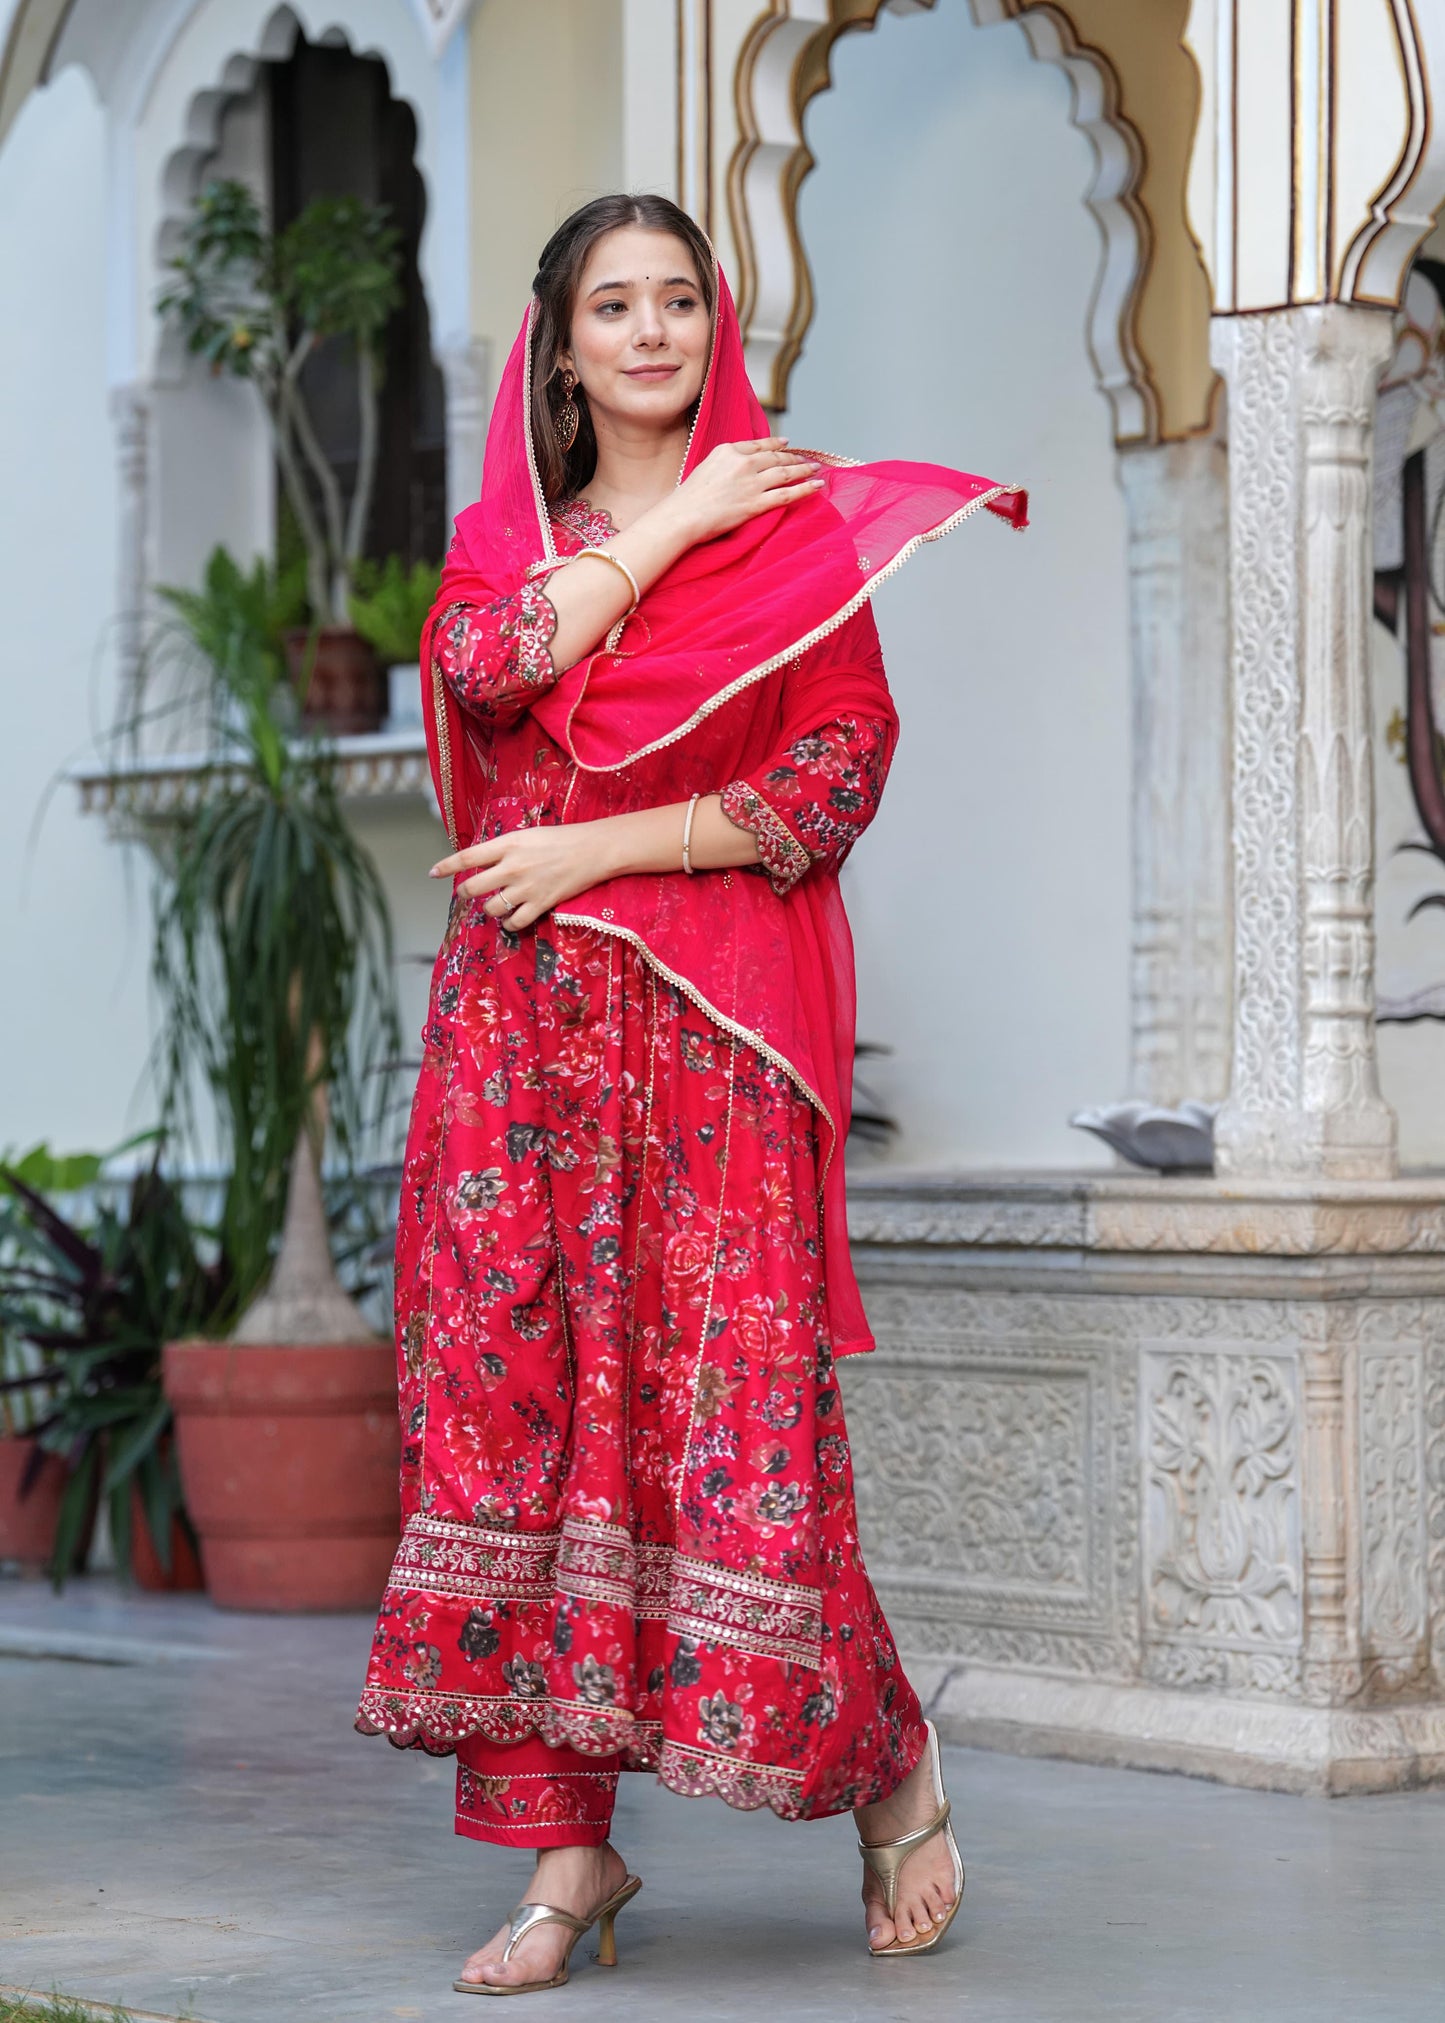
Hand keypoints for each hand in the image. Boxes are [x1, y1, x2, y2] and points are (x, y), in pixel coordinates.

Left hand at [431, 822, 619, 931]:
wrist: (592, 850)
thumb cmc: (561, 838)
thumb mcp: (527, 835)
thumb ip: (503, 849)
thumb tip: (483, 861)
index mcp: (507, 844)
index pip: (467, 857)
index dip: (446, 866)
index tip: (433, 873)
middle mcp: (511, 867)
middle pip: (473, 887)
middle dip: (465, 893)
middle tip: (467, 894)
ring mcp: (525, 887)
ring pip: (491, 908)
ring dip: (490, 909)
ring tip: (497, 904)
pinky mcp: (540, 904)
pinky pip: (514, 922)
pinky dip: (509, 923)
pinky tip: (511, 918)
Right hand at [670, 436, 824, 543]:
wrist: (682, 516)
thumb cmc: (688, 498)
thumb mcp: (706, 468)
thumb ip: (725, 463)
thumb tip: (739, 466)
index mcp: (728, 450)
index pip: (759, 445)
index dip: (776, 445)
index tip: (787, 444)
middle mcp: (742, 463)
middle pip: (775, 458)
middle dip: (794, 458)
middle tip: (807, 460)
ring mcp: (751, 483)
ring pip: (785, 473)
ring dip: (804, 470)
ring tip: (816, 470)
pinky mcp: (755, 504)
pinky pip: (787, 495)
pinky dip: (805, 489)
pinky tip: (818, 486)